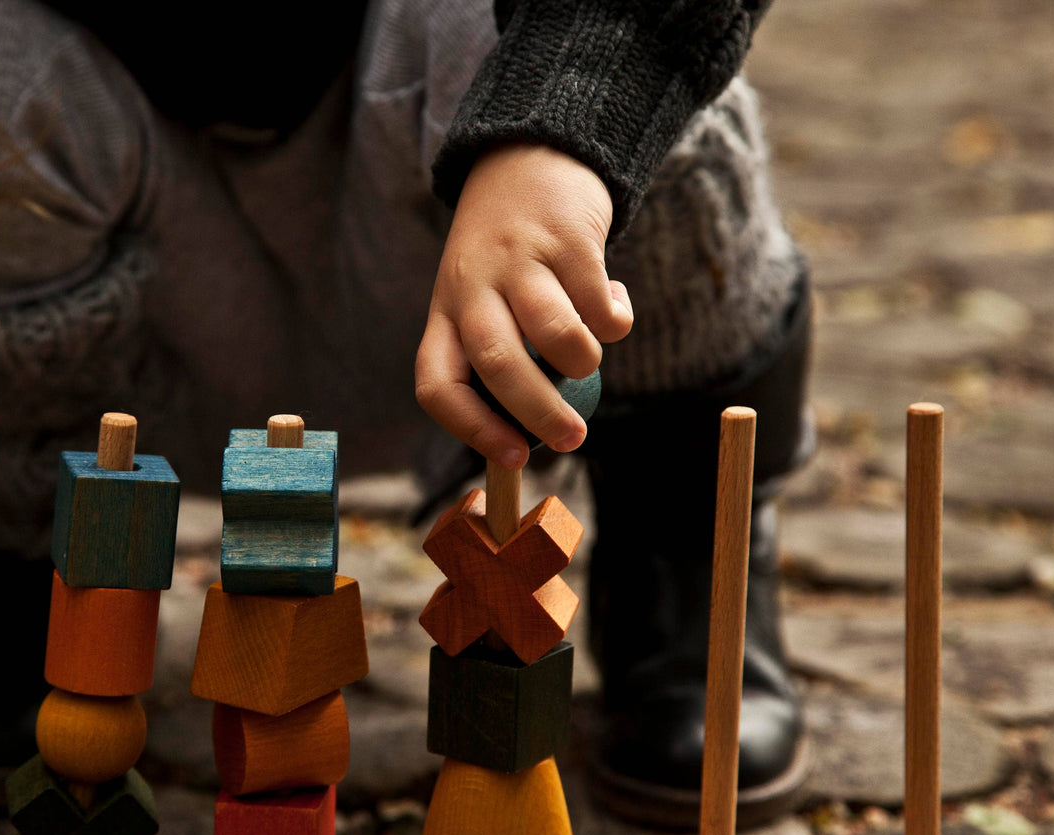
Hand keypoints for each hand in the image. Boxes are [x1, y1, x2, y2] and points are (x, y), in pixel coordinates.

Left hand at [416, 144, 633, 468]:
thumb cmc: (506, 255)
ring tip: (592, 362)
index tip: (511, 457)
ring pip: (554, 333)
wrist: (528, 158)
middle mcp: (473, 286)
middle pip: (497, 364)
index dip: (470, 428)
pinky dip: (616, 322)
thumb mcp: (478, 297)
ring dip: (583, 362)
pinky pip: (599, 303)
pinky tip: (614, 309)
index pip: (437, 383)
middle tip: (573, 439)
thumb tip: (533, 436)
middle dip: (538, 412)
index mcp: (445, 312)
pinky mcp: (567, 238)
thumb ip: (498, 354)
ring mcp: (519, 260)